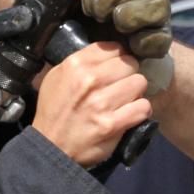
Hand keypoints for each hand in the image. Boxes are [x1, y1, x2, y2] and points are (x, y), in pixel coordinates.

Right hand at [32, 42, 150, 167]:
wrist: (50, 145)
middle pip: (130, 64)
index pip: (115, 48)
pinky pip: (143, 107)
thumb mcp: (57, 76)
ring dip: (135, 93)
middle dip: (127, 75)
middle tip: (120, 86)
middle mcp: (90, 79)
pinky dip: (140, 111)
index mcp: (76, 64)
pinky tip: (130, 114)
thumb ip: (81, 61)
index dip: (118, 59)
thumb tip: (110, 53)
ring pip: (140, 83)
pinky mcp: (112, 124)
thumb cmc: (54, 109)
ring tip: (124, 100)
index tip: (115, 69)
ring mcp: (102, 102)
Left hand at [82, 0, 172, 94]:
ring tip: (117, 25)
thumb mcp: (63, 9)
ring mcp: (157, 13)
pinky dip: (144, 43)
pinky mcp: (163, 38)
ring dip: (131, 16)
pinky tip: (131, 47)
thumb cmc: (81, 32)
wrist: (104, 68)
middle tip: (97, 14)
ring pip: (157, 5)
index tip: (84, 2)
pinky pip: (161, 36)